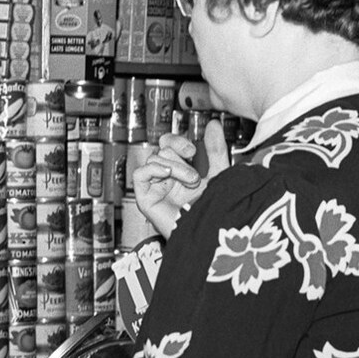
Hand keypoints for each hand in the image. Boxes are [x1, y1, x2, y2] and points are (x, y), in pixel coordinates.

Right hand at [133, 120, 230, 238]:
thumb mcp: (218, 173)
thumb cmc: (214, 210)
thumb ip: (216, 149)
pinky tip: (167, 174)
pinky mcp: (145, 199)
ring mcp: (155, 188)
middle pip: (161, 149)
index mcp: (179, 171)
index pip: (168, 144)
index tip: (193, 150)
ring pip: (154, 159)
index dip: (177, 141)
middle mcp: (165, 178)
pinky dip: (153, 169)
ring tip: (192, 181)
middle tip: (195, 169)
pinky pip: (140, 174)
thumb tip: (214, 124)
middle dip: (180, 157)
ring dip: (176, 167)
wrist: (210, 232)